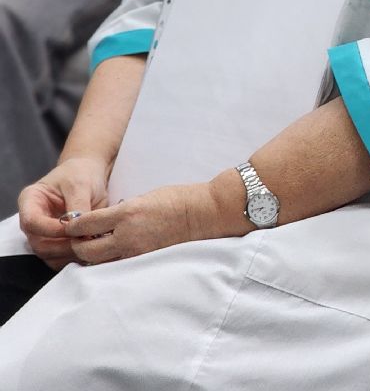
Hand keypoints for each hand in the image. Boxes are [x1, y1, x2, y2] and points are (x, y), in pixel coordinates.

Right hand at [17, 157, 110, 268]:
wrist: (89, 174)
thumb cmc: (81, 174)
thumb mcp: (80, 185)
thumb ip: (78, 206)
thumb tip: (81, 231)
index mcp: (30, 201)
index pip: (32, 222)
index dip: (51, 229)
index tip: (73, 229)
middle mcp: (32, 220)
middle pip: (38, 244)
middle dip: (62, 246)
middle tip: (86, 241)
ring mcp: (43, 234)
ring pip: (49, 255)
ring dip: (69, 254)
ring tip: (91, 245)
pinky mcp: (56, 242)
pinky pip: (60, 258)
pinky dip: (74, 257)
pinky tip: (91, 249)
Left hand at [63, 179, 232, 264]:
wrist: (204, 213)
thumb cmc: (177, 199)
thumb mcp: (144, 198)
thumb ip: (121, 211)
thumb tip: (104, 223)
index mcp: (126, 214)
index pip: (85, 224)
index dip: (73, 225)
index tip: (70, 225)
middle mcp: (127, 235)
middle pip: (86, 250)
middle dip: (78, 245)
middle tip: (78, 240)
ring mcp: (136, 252)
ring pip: (99, 263)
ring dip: (92, 256)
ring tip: (94, 249)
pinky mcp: (145, 262)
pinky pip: (118, 266)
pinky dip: (110, 263)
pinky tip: (112, 256)